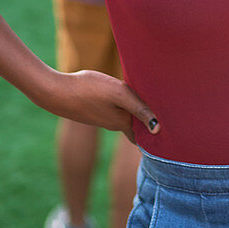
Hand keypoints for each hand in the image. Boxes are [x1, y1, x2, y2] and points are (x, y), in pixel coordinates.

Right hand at [40, 69, 159, 142]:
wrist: (56, 92)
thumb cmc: (89, 90)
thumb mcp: (119, 94)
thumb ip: (139, 109)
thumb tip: (159, 129)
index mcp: (122, 122)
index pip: (143, 136)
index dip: (156, 135)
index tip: (172, 137)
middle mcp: (113, 123)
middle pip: (136, 127)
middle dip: (150, 125)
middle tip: (170, 121)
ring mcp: (103, 117)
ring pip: (126, 119)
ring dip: (139, 115)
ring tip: (155, 107)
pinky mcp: (94, 110)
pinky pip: (116, 111)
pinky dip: (127, 108)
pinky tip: (130, 98)